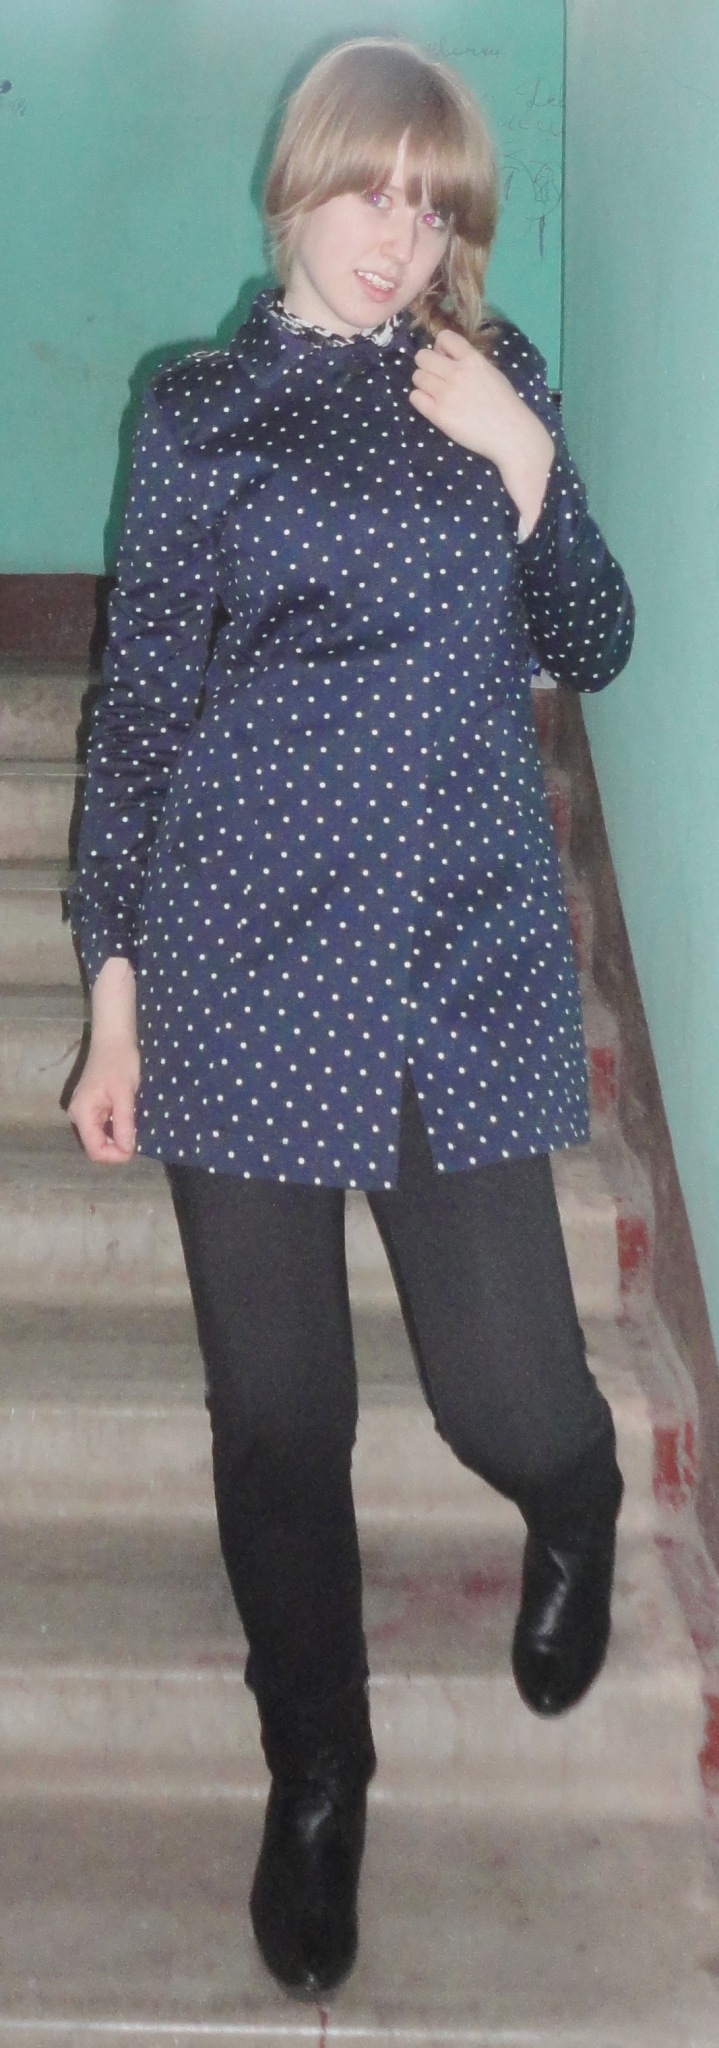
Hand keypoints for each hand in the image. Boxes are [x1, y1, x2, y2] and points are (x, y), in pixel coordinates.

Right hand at [67, 1036, 139, 1162]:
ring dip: (118, 1137)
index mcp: (82, 1113)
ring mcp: (83, 1111)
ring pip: (100, 1137)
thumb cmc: (120, 1062)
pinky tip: (128, 1118)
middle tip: (137, 1136)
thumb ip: (124, 1122)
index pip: (95, 1150)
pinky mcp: (92, 1106)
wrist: (114, 1039)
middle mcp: (78, 1115)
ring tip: (133, 1125)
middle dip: (117, 1147)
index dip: (115, 1155)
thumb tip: (127, 1150)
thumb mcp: (125, 1094)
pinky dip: (116, 1127)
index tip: (135, 1147)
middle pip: (96, 1146)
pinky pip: (103, 1126)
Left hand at [409, 328, 554, 533]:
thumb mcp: (491, 372)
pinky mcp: (439, 414)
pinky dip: (420, 399)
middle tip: (437, 379)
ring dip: (424, 384)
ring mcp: (447, 394)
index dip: (440, 348)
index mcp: (473, 359)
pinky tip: (433, 405)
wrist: (512, 435)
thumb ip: (469, 362)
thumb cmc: (504, 405)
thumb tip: (443, 357)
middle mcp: (457, 373)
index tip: (446, 360)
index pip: (444, 337)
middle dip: (427, 366)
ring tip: (437, 395)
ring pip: (417, 377)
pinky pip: (415, 397)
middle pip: (422, 357)